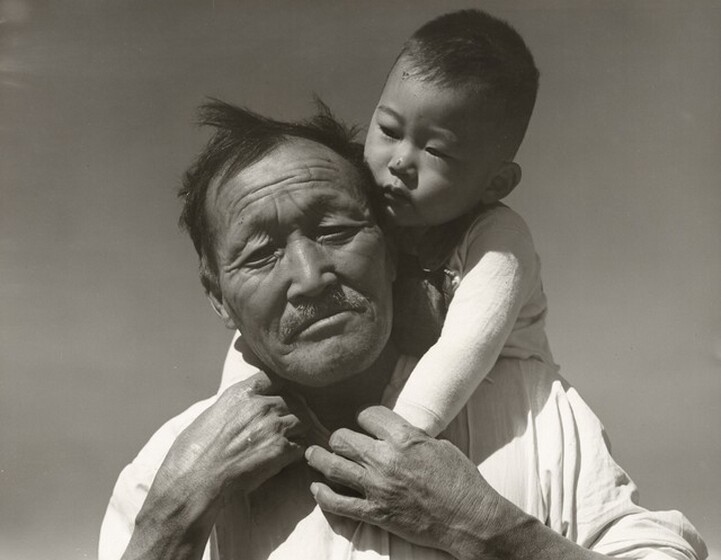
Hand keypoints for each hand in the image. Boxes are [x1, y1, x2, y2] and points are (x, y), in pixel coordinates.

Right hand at [157, 372, 309, 501]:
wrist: (193, 482)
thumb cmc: (192, 455)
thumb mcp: (209, 416)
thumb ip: (232, 407)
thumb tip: (241, 412)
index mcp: (240, 394)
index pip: (274, 379)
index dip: (280, 390)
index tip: (281, 400)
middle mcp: (259, 405)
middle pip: (294, 400)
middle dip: (294, 412)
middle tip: (290, 427)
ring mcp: (272, 426)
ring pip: (304, 421)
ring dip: (299, 432)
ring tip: (289, 444)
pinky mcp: (280, 450)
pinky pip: (301, 446)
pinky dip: (296, 454)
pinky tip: (285, 462)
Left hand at [305, 406, 520, 557]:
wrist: (469, 518)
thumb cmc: (461, 480)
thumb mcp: (440, 446)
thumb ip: (413, 437)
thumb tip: (398, 433)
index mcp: (404, 437)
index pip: (368, 415)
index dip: (365, 417)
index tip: (364, 422)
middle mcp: (386, 459)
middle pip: (344, 438)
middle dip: (339, 437)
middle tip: (338, 441)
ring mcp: (377, 486)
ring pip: (334, 467)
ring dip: (319, 459)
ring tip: (312, 455)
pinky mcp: (375, 512)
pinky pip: (339, 503)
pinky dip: (323, 496)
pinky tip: (316, 489)